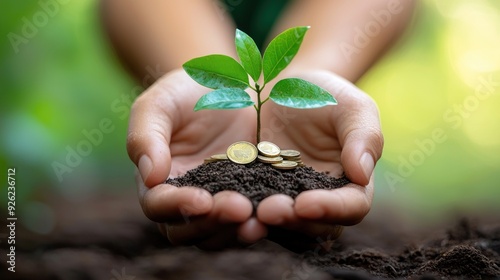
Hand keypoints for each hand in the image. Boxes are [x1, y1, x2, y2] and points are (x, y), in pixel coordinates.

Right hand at [127, 69, 266, 249]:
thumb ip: (145, 136)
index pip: (158, 205)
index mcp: (159, 181)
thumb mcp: (161, 104)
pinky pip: (251, 219)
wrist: (233, 85)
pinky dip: (262, 220)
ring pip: (220, 233)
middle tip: (238, 208)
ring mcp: (219, 202)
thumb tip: (150, 177)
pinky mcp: (249, 199)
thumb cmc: (187, 91)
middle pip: (189, 229)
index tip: (201, 200)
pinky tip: (279, 210)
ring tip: (258, 218)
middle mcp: (186, 199)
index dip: (176, 206)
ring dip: (237, 230)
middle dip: (212, 222)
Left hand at [256, 69, 383, 250]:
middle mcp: (321, 199)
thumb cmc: (325, 95)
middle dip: (293, 222)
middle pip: (315, 226)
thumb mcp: (351, 106)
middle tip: (269, 210)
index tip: (306, 203)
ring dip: (265, 223)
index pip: (352, 207)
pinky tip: (224, 203)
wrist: (283, 88)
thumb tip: (362, 174)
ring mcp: (288, 199)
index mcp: (351, 183)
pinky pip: (253, 209)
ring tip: (246, 211)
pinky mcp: (258, 194)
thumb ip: (364, 136)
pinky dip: (242, 211)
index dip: (332, 209)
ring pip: (283, 225)